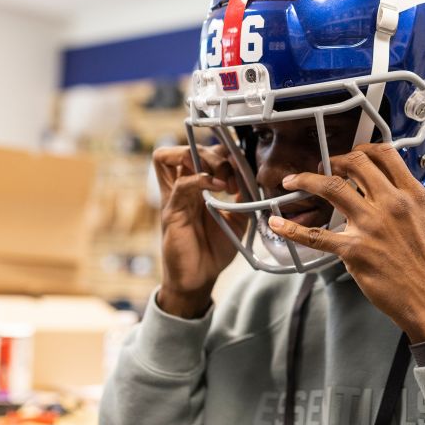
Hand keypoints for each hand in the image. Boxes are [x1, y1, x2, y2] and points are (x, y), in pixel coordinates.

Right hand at [152, 144, 244, 317]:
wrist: (200, 277)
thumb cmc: (214, 248)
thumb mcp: (237, 218)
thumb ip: (243, 198)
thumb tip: (253, 177)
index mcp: (195, 186)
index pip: (200, 151)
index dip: (221, 152)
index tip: (241, 169)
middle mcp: (181, 187)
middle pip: (185, 147)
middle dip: (213, 153)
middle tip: (232, 176)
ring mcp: (174, 197)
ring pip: (171, 156)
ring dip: (201, 159)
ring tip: (222, 179)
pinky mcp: (171, 212)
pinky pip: (181, 185)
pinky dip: (201, 179)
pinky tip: (220, 189)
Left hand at [268, 143, 424, 341]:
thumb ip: (407, 200)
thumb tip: (388, 187)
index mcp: (412, 195)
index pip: (384, 154)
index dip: (362, 149)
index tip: (351, 154)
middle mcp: (391, 204)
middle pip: (355, 163)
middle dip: (333, 160)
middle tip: (323, 167)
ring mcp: (371, 226)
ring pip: (331, 188)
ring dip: (306, 180)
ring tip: (293, 181)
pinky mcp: (354, 251)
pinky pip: (316, 236)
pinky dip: (291, 229)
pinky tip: (277, 224)